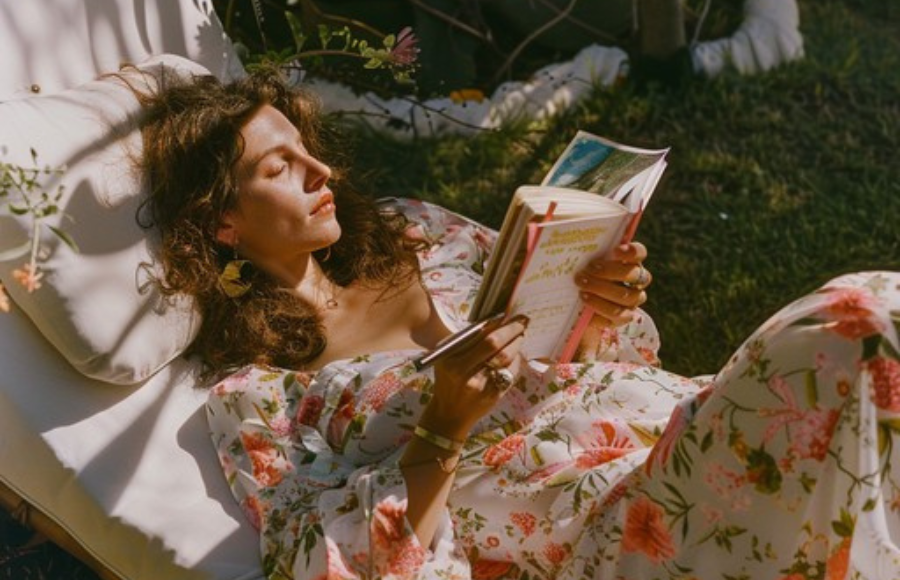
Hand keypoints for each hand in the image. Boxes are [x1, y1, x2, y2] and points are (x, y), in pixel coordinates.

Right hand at [420, 316, 527, 440]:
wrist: (449, 413)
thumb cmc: (448, 379)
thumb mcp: (446, 358)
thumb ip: (466, 341)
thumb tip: (494, 321)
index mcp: (451, 360)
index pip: (478, 334)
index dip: (497, 322)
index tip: (508, 314)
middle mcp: (464, 372)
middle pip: (494, 343)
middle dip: (511, 329)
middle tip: (522, 321)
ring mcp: (481, 385)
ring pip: (507, 357)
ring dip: (517, 343)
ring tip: (520, 336)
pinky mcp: (494, 395)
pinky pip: (511, 372)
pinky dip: (516, 360)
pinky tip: (516, 354)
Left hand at [574, 242, 650, 326]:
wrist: (579, 305)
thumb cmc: (583, 274)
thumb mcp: (582, 259)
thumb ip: (583, 248)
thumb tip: (563, 230)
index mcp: (630, 262)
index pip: (639, 253)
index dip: (631, 251)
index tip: (614, 250)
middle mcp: (636, 281)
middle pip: (634, 275)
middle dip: (609, 272)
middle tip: (588, 269)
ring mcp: (632, 300)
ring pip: (627, 297)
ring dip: (602, 290)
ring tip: (581, 286)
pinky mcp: (623, 318)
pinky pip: (618, 316)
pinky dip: (600, 308)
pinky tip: (585, 302)